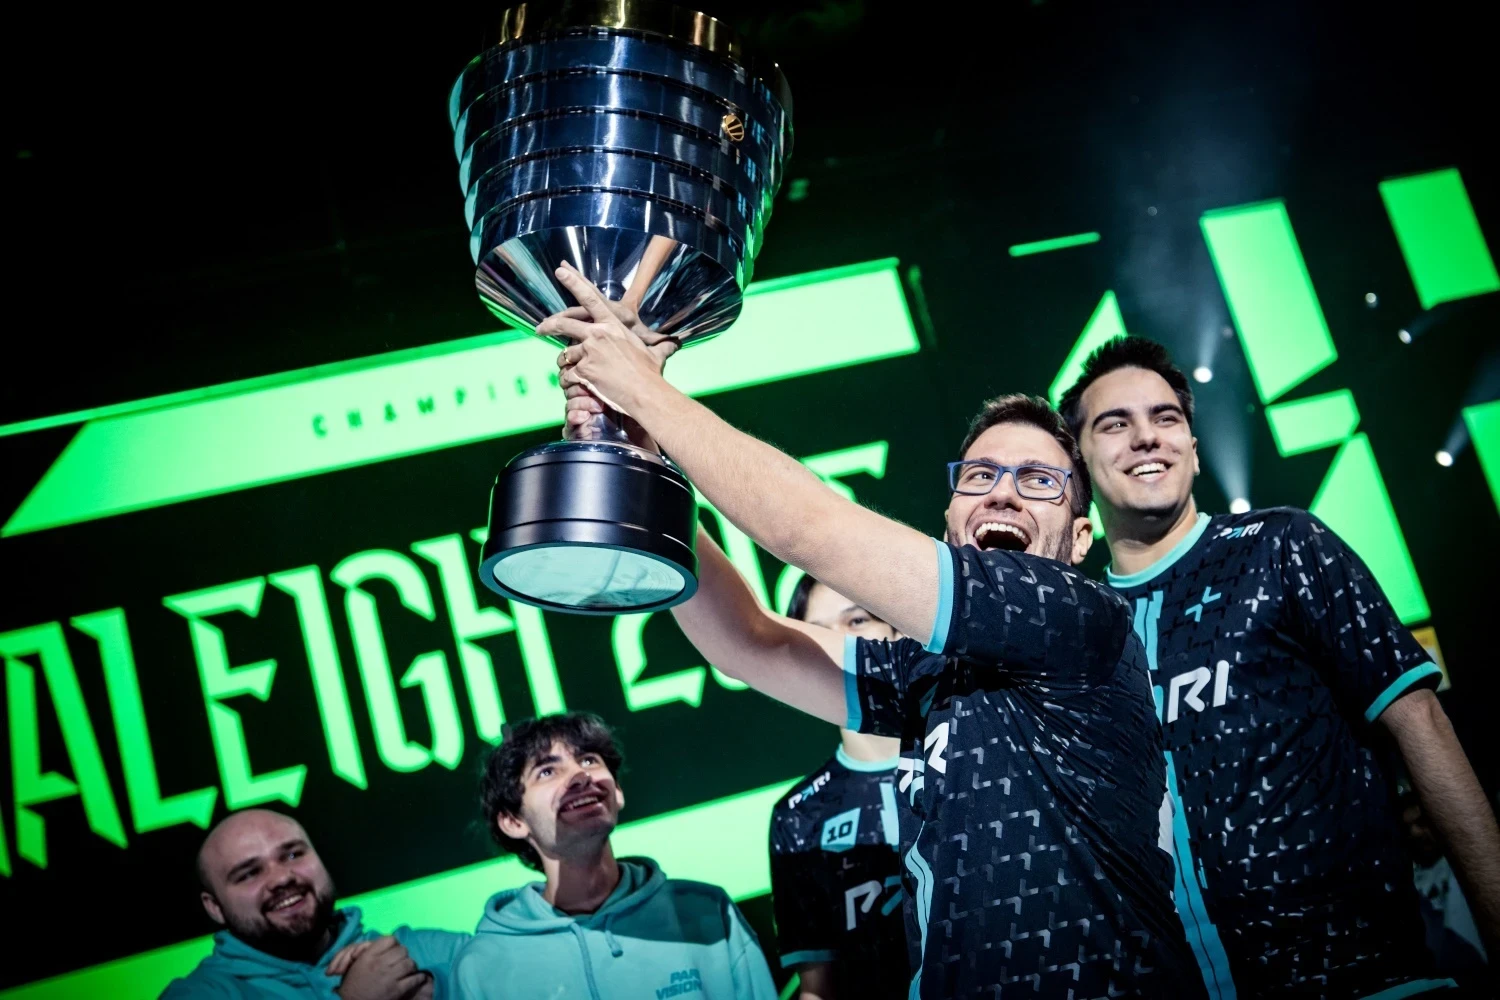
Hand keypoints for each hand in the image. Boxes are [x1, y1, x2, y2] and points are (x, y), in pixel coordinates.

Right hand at [332, 936, 429, 999]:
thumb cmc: (352, 984)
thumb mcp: (355, 963)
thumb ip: (366, 949)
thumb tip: (378, 942)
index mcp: (368, 956)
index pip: (390, 939)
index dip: (393, 944)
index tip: (392, 950)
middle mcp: (379, 964)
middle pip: (402, 950)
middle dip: (402, 955)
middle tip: (400, 960)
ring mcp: (389, 977)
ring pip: (410, 963)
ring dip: (410, 966)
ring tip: (407, 970)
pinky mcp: (397, 990)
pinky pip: (414, 979)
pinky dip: (417, 978)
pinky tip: (416, 978)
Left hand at [547, 262, 679, 421]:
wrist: (646, 393)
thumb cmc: (651, 374)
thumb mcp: (655, 355)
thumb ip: (661, 346)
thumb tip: (674, 343)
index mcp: (613, 325)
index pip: (590, 298)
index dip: (573, 282)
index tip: (560, 272)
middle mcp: (598, 335)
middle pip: (565, 323)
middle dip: (549, 325)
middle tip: (540, 329)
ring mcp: (589, 352)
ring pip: (566, 353)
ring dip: (567, 363)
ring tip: (573, 372)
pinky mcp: (583, 371)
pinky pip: (569, 373)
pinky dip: (571, 380)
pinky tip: (579, 386)